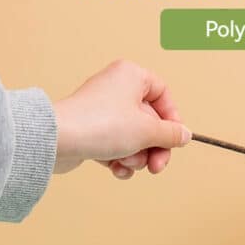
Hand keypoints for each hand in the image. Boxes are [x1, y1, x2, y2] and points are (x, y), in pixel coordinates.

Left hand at [53, 59, 190, 177]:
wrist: (58, 140)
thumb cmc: (101, 125)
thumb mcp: (148, 131)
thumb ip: (172, 134)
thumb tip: (185, 135)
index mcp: (132, 76)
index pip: (163, 94)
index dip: (172, 119)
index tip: (174, 139)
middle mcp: (117, 89)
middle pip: (150, 122)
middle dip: (153, 149)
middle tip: (155, 166)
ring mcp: (103, 111)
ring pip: (135, 138)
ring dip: (136, 157)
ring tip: (125, 162)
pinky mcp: (92, 131)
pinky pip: (117, 146)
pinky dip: (120, 159)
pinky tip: (115, 167)